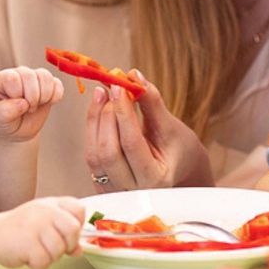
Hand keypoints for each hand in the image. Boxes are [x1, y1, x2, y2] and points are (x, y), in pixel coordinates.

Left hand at [0, 66, 62, 141]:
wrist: (16, 128)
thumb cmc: (3, 120)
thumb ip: (6, 111)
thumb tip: (23, 103)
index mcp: (3, 78)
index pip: (13, 78)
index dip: (17, 94)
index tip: (15, 107)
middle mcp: (19, 74)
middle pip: (30, 76)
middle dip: (32, 97)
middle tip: (27, 109)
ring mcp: (35, 78)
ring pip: (46, 77)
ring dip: (44, 96)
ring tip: (36, 106)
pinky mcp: (49, 85)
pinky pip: (58, 84)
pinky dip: (55, 97)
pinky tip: (46, 104)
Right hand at [0, 197, 83, 268]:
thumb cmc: (20, 230)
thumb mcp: (45, 223)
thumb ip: (64, 232)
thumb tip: (79, 249)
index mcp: (52, 204)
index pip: (79, 209)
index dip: (78, 225)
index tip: (67, 234)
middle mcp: (44, 210)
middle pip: (73, 229)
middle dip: (68, 244)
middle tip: (54, 247)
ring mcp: (35, 225)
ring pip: (59, 249)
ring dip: (50, 257)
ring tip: (37, 251)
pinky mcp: (26, 242)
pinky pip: (44, 261)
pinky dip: (38, 265)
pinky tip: (28, 256)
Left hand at [84, 70, 212, 191]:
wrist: (176, 169)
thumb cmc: (177, 147)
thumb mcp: (169, 125)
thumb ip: (151, 102)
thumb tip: (134, 76)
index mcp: (156, 179)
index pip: (132, 143)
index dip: (123, 112)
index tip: (119, 86)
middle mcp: (133, 191)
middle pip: (108, 152)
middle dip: (106, 116)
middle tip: (110, 89)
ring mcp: (115, 192)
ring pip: (94, 155)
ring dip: (95, 120)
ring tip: (103, 95)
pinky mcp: (102, 185)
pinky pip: (91, 157)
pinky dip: (93, 130)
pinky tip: (99, 111)